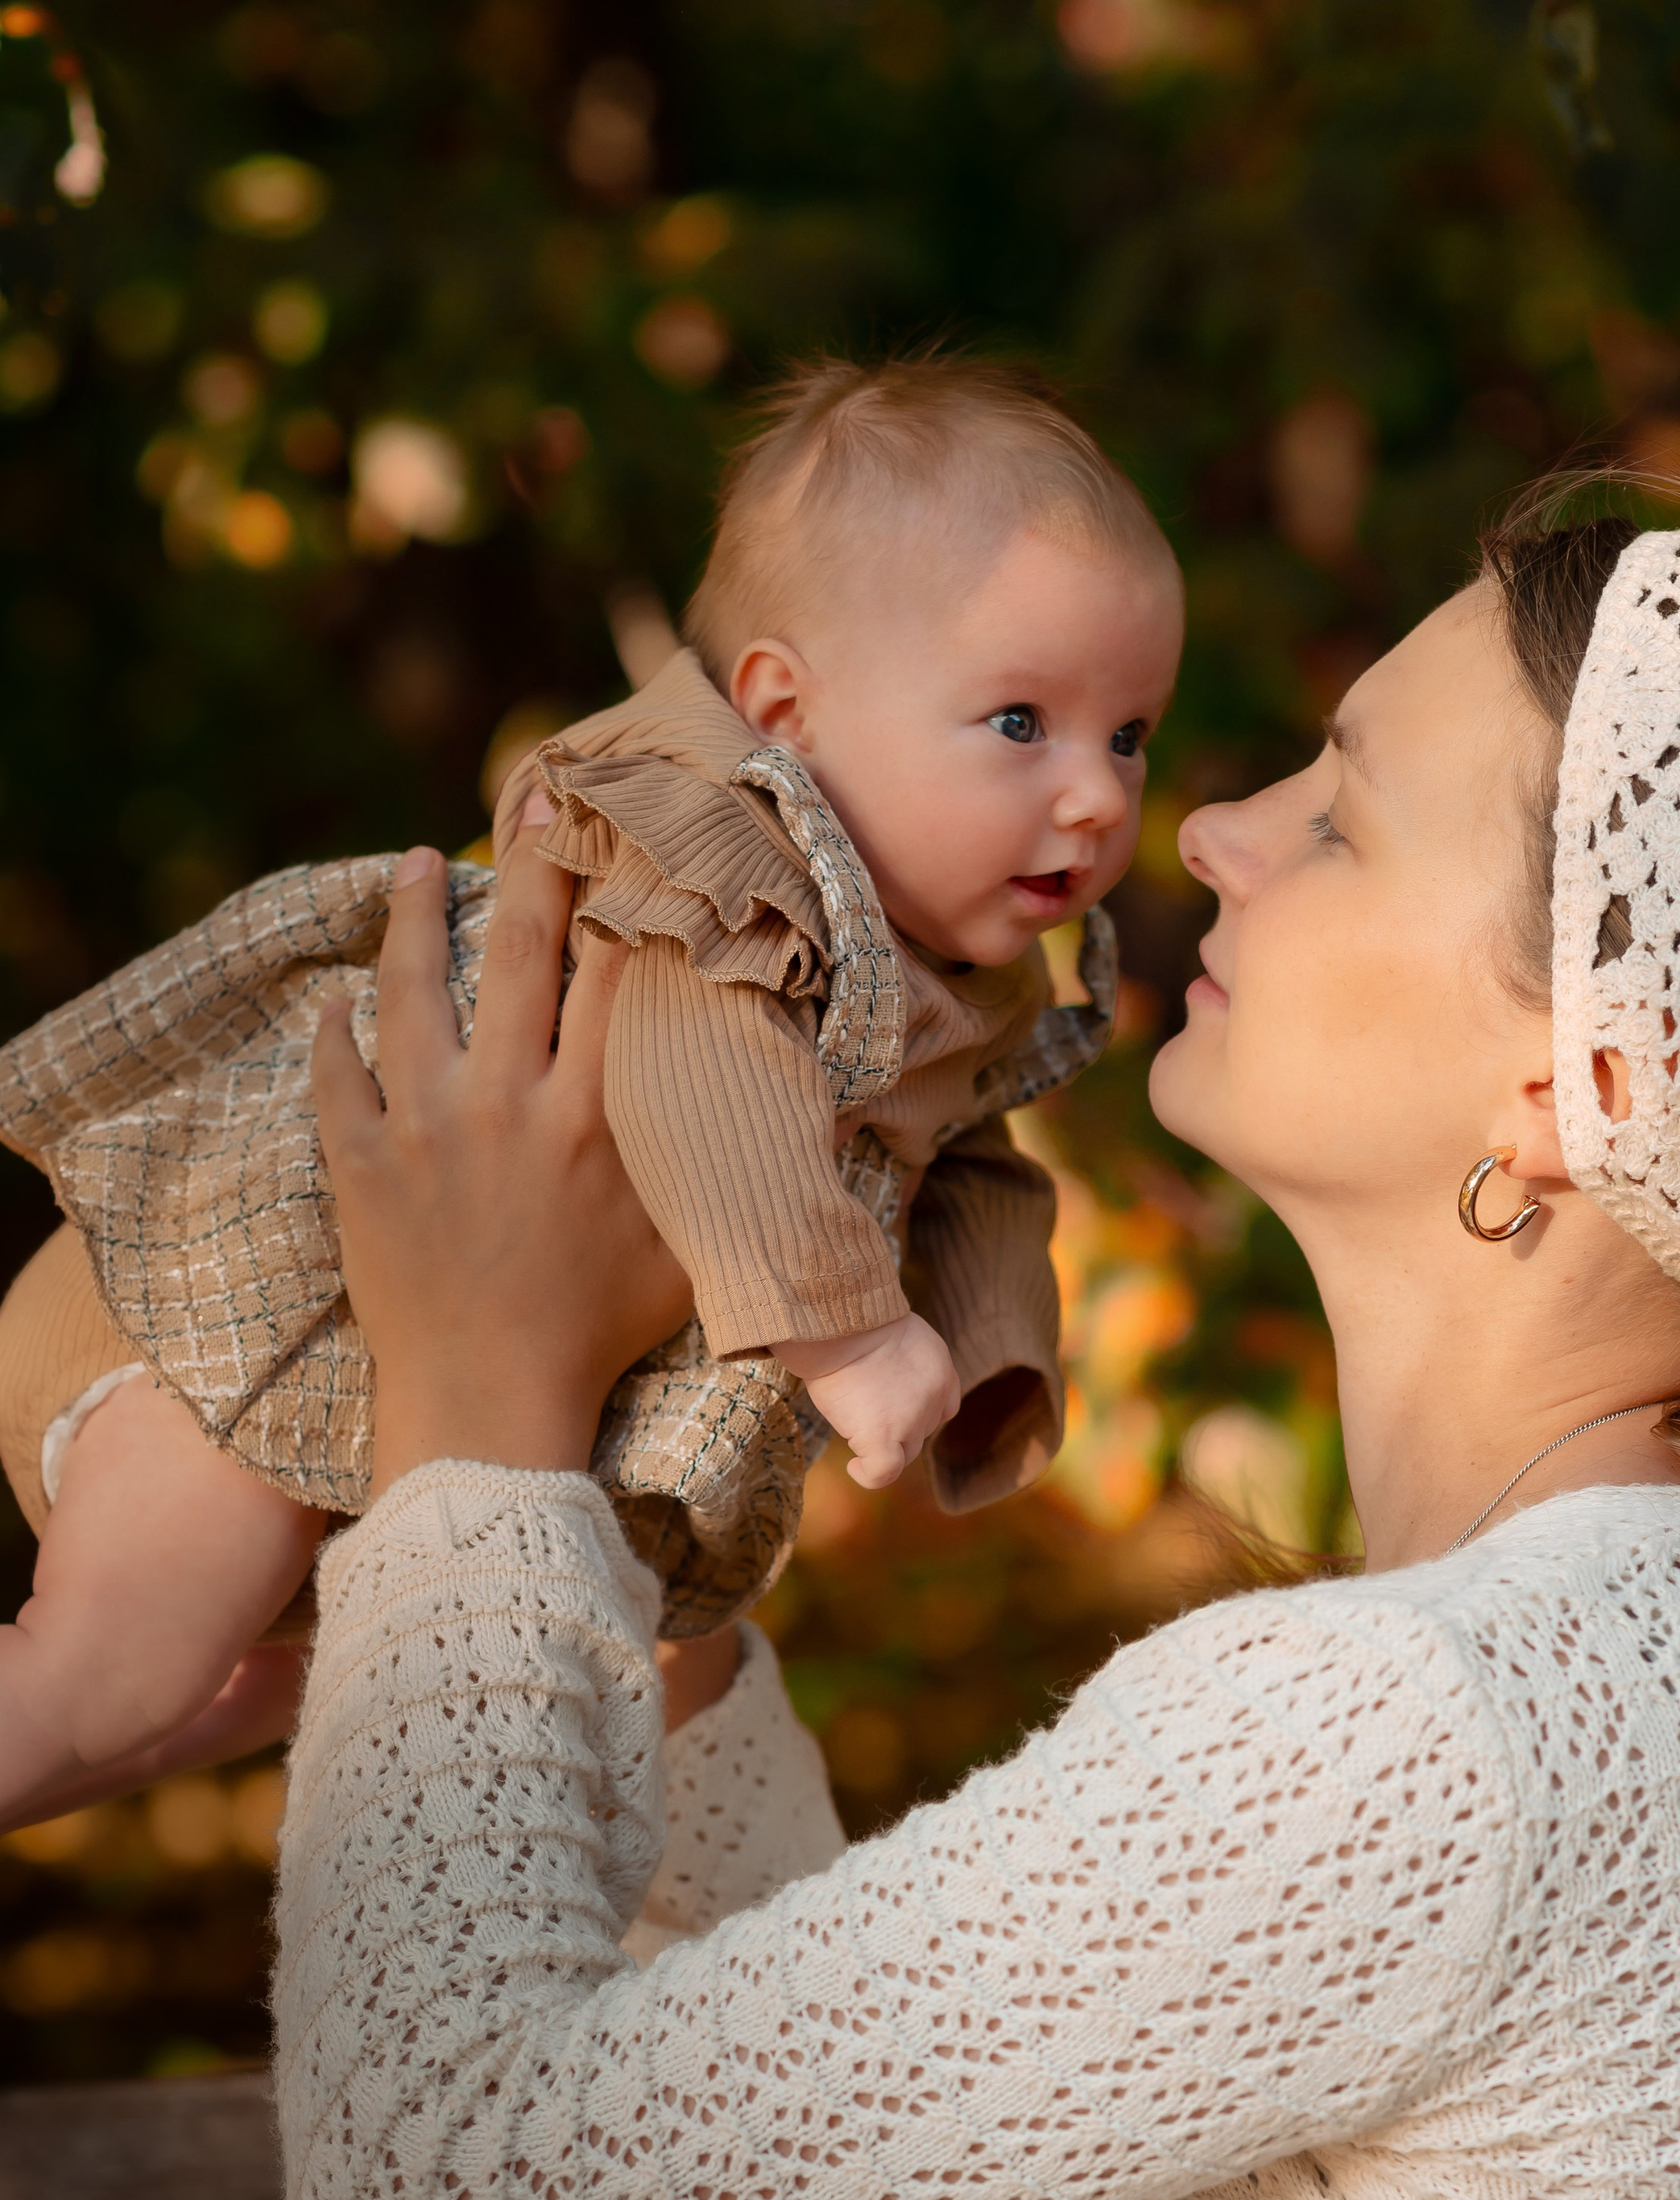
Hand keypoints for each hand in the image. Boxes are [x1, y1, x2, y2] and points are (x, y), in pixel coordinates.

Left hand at [312, 804, 694, 1495]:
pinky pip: (336, 1075)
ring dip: (419, 917)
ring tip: (424, 864)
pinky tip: (334, 997)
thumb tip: (826, 1127)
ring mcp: (422, 1124)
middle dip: (531, 863)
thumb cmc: (596, 1335)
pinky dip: (332, 1031)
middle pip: (519, 955)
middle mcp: (505, 1101)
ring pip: (412, 991)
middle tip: (531, 793)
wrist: (484, 1406)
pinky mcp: (358, 1163)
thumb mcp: (688, 1258)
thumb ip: (735, 1179)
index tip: (631, 827)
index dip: (626, 890)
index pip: (615, 975)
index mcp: (591, 1116)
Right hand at [774, 1310, 959, 1488]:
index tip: (887, 1401)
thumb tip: (880, 1382)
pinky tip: (855, 1465)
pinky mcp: (884, 1435)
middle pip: (919, 1432)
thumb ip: (903, 1362)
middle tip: (860, 1401)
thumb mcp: (895, 1331)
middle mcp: (934, 1397)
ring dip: (877, 1440)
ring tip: (848, 1413)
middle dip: (894, 1426)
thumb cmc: (853, 1320)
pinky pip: (884, 1471)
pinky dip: (869, 1474)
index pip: (941, 1408)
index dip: (915, 1411)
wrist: (840, 1323)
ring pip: (903, 1451)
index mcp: (940, 1369)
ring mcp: (913, 1419)